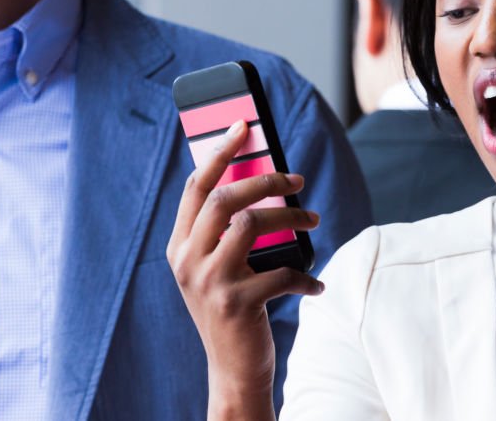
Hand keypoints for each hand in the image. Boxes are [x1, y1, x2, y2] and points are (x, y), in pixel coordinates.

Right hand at [167, 120, 323, 420]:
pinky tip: (316, 285)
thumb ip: (229, 230)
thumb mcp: (220, 268)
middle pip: (223, 198)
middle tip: (296, 178)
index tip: (243, 124)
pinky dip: (305, 276)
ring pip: (251, 224)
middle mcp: (187, 261)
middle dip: (264, 179)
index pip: (196, 187)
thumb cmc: (235, 309)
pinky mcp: (236, 304)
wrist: (234, 371)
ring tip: (312, 221)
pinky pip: (281, 272)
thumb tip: (265, 178)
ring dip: (290, 217)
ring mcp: (209, 283)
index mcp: (180, 247)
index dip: (219, 151)